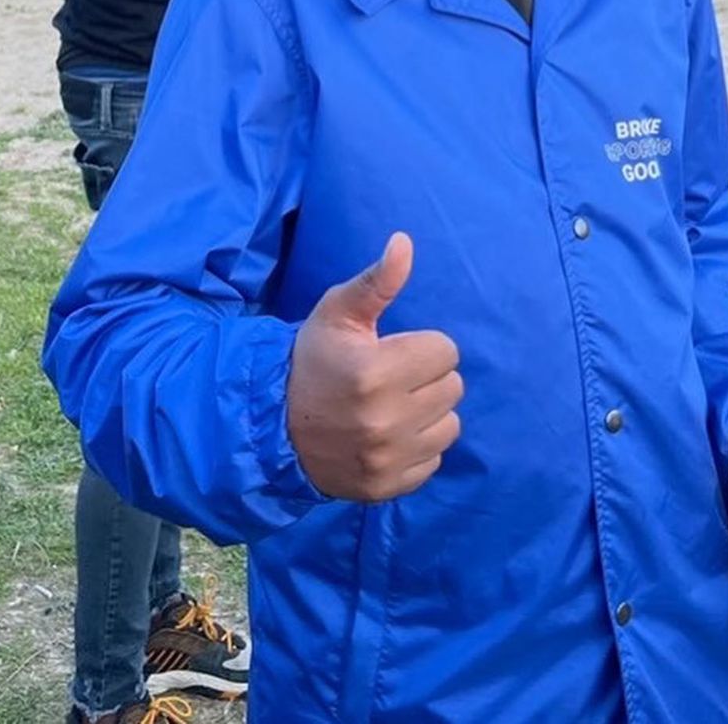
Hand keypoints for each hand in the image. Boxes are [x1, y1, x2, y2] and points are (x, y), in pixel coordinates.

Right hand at [287, 233, 462, 502]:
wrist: (274, 427)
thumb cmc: (313, 360)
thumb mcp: (337, 313)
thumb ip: (377, 281)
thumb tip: (404, 241)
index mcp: (375, 371)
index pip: (446, 351)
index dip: (422, 346)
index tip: (394, 351)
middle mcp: (385, 419)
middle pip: (453, 387)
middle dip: (427, 377)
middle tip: (393, 378)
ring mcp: (387, 458)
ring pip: (450, 425)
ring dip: (429, 413)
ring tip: (394, 406)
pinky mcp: (388, 486)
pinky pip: (435, 459)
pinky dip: (419, 447)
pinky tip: (390, 436)